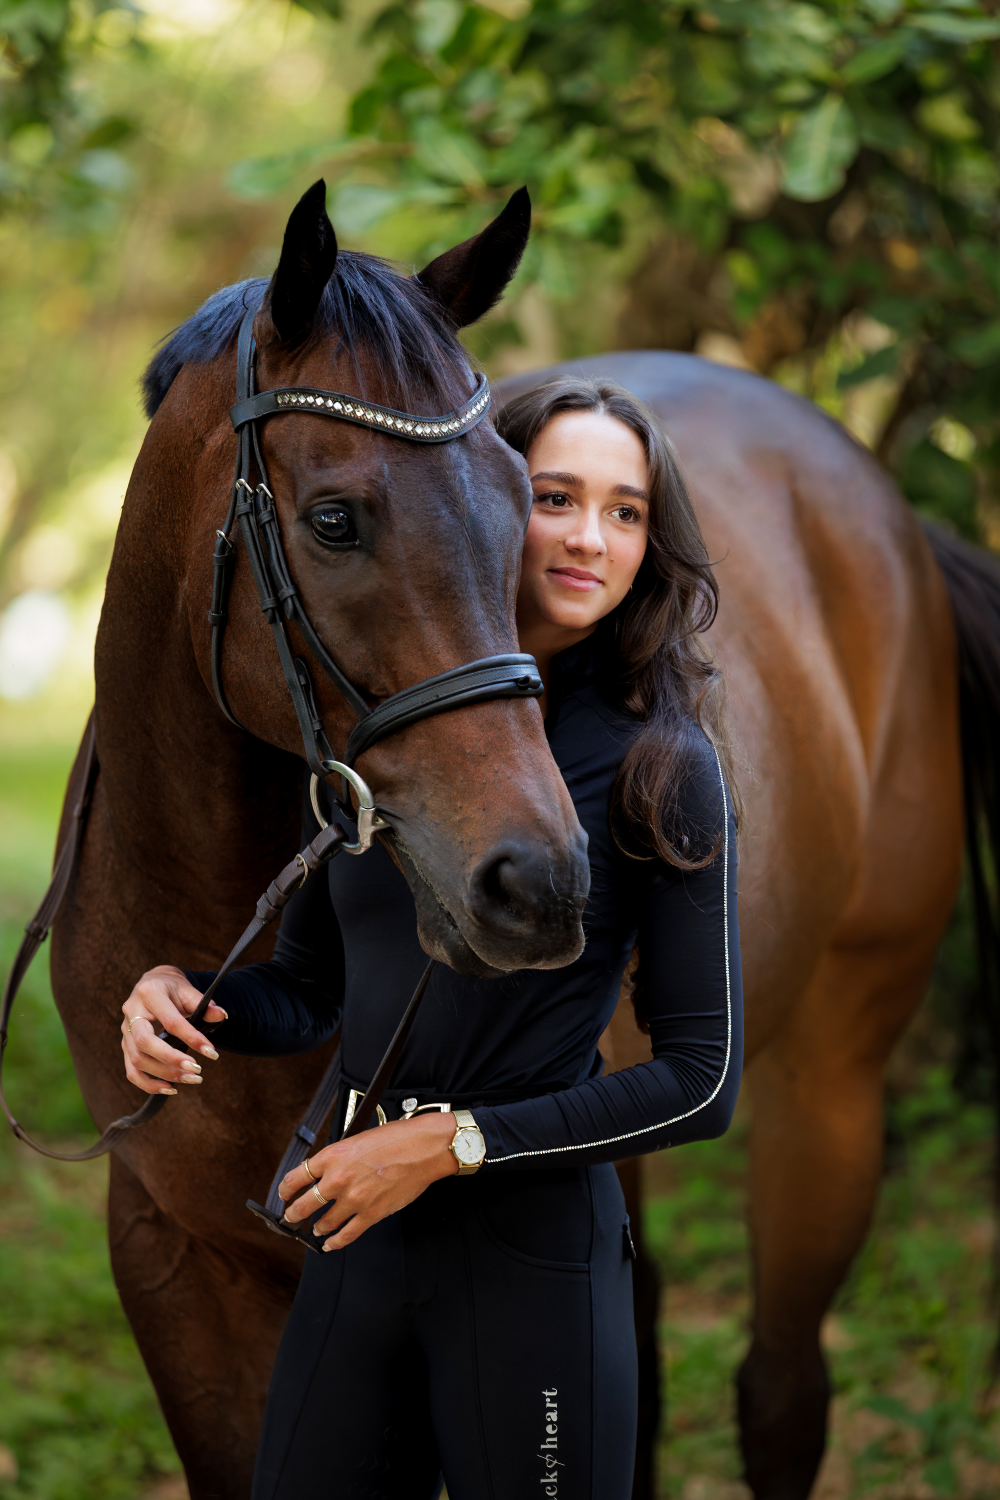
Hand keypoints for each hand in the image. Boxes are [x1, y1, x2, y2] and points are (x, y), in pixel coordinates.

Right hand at [121, 965, 227, 1094]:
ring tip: (190, 1079)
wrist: (152, 984)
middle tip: (197, 1069)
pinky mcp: (126, 1046)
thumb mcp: (188, 989)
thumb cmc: (172, 988)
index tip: (211, 1052)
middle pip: (145, 1043)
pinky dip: (149, 1084)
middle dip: (171, 1059)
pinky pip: (132, 1071)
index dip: (191, 1037)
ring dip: (164, 1074)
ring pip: (137, 1060)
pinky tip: (170, 1088)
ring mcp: (126, 1031)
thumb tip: (221, 1016)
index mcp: (149, 993)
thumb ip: (203, 1003)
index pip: (170, 1020)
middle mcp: (132, 1013)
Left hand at [279, 1112, 458, 1249]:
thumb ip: (339, 1158)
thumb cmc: (396, 1139)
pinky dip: (335, 1243)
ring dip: (317, 1228)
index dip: (285, 1189)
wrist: (423, 1148)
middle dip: (293, 1215)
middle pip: (304, 1205)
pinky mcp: (371, 1214)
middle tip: (290, 1218)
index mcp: (333, 1156)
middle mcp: (338, 1179)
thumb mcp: (357, 1139)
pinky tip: (330, 1244)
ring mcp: (354, 1199)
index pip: (296, 1177)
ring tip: (316, 1229)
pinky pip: (346, 1235)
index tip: (284, 1194)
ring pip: (324, 1222)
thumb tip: (326, 1172)